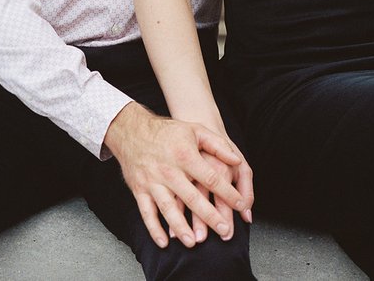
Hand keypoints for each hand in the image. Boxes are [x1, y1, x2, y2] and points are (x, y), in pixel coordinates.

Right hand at [104, 102, 252, 248]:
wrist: (133, 131)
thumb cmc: (168, 132)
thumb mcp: (195, 130)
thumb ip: (218, 145)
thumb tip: (237, 160)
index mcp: (185, 155)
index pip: (211, 177)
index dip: (227, 192)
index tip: (240, 205)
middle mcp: (169, 170)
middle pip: (192, 198)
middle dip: (209, 217)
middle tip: (225, 231)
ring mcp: (153, 182)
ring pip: (168, 208)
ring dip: (180, 227)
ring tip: (194, 243)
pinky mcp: (139, 190)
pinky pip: (146, 213)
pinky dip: (154, 229)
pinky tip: (165, 242)